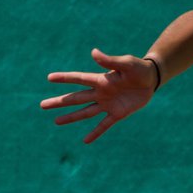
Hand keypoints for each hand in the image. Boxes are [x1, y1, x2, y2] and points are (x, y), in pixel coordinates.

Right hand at [41, 48, 156, 143]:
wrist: (151, 79)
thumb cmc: (138, 68)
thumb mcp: (126, 63)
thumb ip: (110, 60)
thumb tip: (93, 52)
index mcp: (101, 80)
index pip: (79, 79)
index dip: (65, 78)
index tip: (49, 78)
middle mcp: (101, 93)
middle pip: (76, 98)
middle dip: (59, 102)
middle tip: (42, 105)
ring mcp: (107, 104)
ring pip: (85, 112)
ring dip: (71, 117)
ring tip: (56, 122)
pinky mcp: (117, 113)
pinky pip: (104, 125)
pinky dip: (95, 133)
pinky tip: (85, 140)